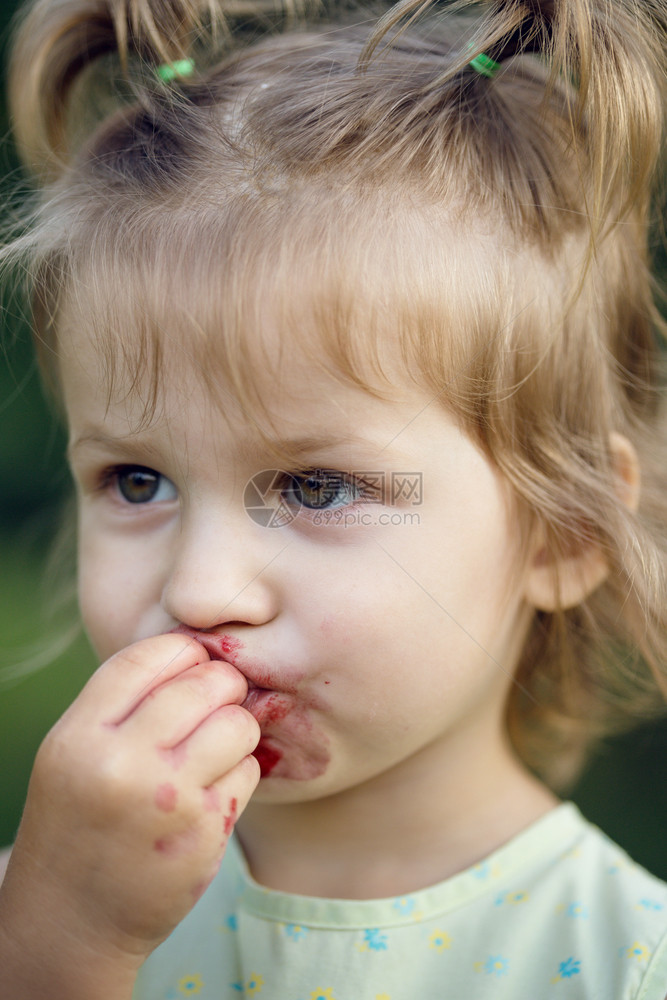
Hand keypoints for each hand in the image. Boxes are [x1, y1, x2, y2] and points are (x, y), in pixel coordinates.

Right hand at [0, 633, 259, 976]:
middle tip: (215, 703)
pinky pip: (248, 771)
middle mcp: (123, 765)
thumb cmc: (78, 819)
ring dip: (235, 729)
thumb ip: (125, 702)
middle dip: (221, 686)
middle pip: (207, 683)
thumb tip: (198, 653)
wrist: (69, 920)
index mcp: (82, 735)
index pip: (153, 655)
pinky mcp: (206, 834)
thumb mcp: (74, 751)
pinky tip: (211, 790)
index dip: (184, 651)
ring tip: (212, 748)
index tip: (192, 663)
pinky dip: (238, 773)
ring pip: (238, 724)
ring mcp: (169, 802)